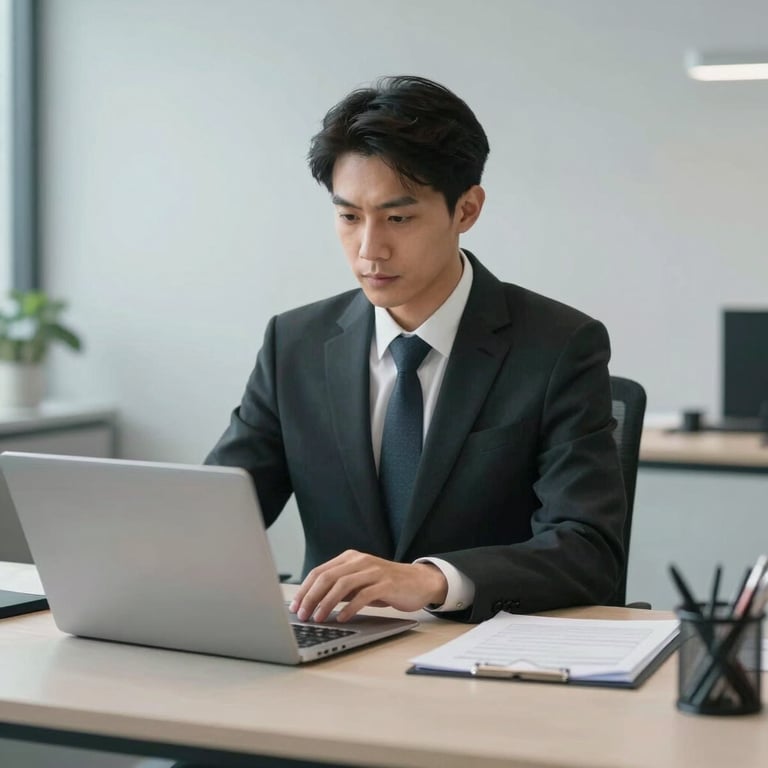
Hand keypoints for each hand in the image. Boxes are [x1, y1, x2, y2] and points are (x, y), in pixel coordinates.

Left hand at [288, 550, 447, 622]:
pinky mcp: (386, 583)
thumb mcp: (359, 584)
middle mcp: (359, 561)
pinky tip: (342, 618)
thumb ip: (339, 589)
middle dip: (311, 597)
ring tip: (318, 618)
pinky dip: (349, 607)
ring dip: (326, 603)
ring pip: (342, 584)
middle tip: (302, 615)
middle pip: (327, 577)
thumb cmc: (385, 585)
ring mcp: (373, 571)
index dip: (304, 589)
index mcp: (349, 558)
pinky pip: (363, 595)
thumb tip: (312, 604)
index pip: (319, 572)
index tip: (294, 607)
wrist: (419, 582)